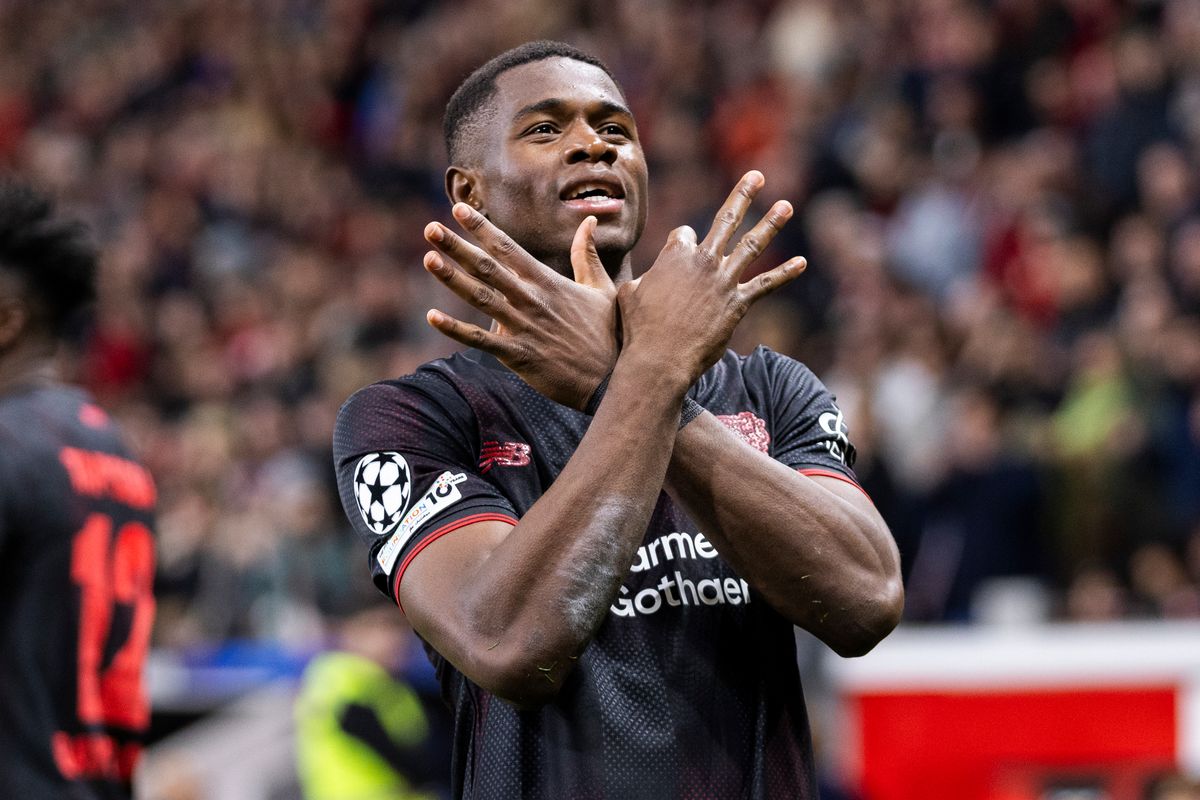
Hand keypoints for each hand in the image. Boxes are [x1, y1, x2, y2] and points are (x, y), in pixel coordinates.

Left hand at [422, 203, 618, 410]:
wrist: (612, 378)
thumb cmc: (608, 333)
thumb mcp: (602, 288)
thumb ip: (587, 255)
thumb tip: (588, 222)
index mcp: (548, 282)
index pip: (509, 249)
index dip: (482, 228)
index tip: (459, 210)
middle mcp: (531, 300)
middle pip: (488, 268)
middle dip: (457, 247)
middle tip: (430, 229)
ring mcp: (523, 327)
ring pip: (480, 298)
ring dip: (452, 279)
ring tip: (428, 259)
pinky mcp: (518, 355)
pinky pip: (481, 340)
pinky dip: (456, 329)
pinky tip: (432, 317)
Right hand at [617, 171, 805, 385]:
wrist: (659, 357)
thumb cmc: (639, 328)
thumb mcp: (628, 293)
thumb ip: (643, 279)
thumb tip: (646, 280)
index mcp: (675, 254)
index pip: (685, 233)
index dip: (682, 243)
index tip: (679, 256)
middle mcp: (703, 260)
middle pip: (726, 219)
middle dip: (743, 194)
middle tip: (757, 175)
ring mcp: (723, 280)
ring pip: (752, 244)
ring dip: (771, 223)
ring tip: (786, 206)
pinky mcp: (738, 303)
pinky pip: (766, 284)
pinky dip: (785, 273)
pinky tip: (801, 262)